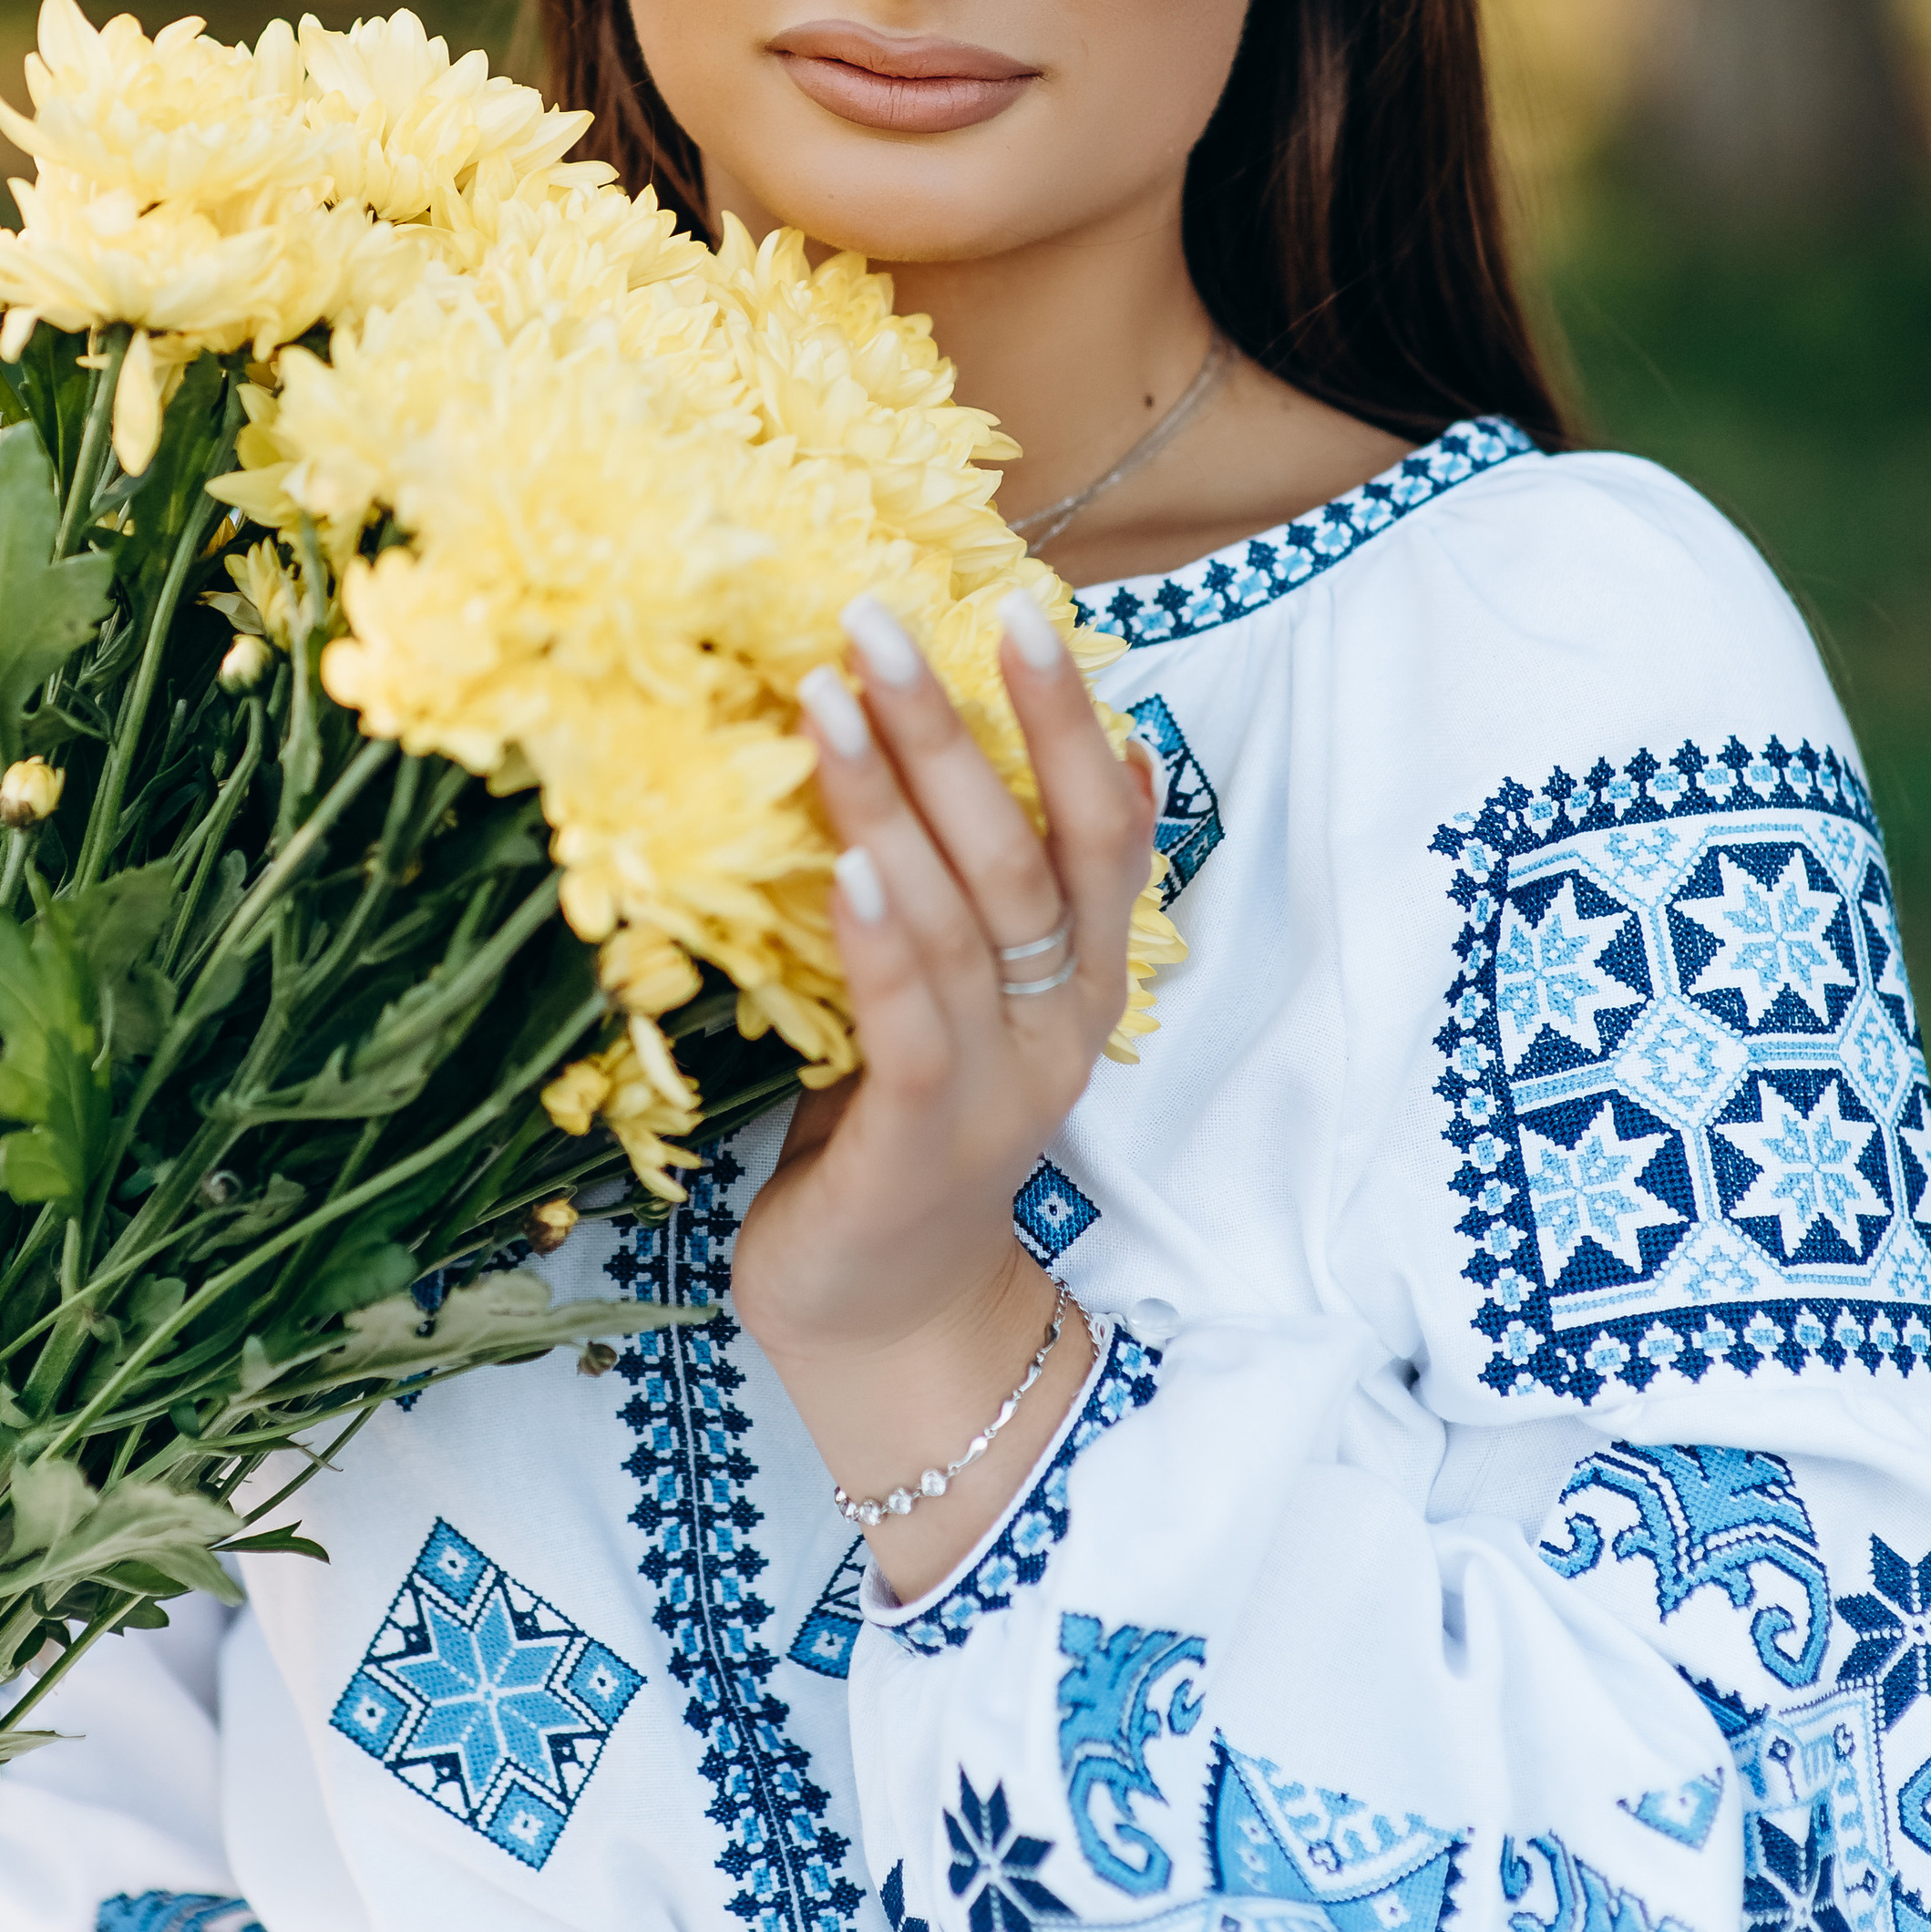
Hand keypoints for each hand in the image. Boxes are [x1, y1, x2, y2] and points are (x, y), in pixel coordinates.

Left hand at [731, 587, 1155, 1599]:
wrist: (886, 1322)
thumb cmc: (901, 1128)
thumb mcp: (956, 994)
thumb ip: (985, 891)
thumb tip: (1050, 757)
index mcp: (1078, 983)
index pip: (1098, 828)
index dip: (1068, 719)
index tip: (1022, 609)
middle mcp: (1060, 1027)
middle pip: (1030, 851)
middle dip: (963, 726)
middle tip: (881, 619)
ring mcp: (1001, 1088)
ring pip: (966, 918)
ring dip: (897, 797)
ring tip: (831, 696)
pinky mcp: (924, 1144)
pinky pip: (915, 1021)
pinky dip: (884, 933)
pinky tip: (842, 858)